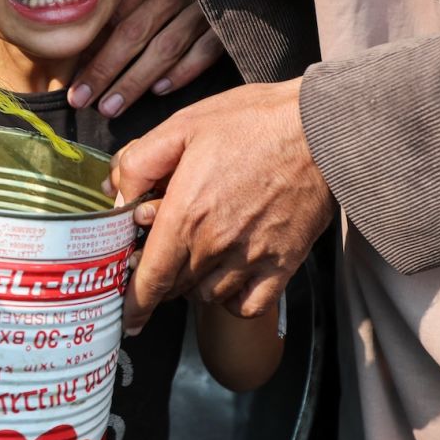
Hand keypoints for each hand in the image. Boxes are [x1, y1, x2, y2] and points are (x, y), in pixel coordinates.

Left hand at [68, 0, 224, 117]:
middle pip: (134, 32)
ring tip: (109, 107)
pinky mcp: (230, 23)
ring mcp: (207, 4)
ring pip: (165, 49)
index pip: (118, 12)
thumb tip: (92, 44)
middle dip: (104, 70)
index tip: (74, 76)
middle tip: (80, 99)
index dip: (94, 47)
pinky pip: (202, 53)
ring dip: (135, 81)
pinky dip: (181, 73)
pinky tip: (158, 92)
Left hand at [109, 79, 331, 331]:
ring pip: (207, 296)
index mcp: (186, 213)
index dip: (133, 303)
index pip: (150, 279)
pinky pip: (247, 304)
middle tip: (165, 247)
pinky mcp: (283, 264)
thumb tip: (117, 196)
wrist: (322, 129)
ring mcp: (251, 258)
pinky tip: (230, 275)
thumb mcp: (183, 125)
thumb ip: (140, 162)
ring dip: (195, 284)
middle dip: (162, 276)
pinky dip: (233, 299)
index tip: (126, 317)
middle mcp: (216, 245)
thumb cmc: (254, 122)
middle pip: (175, 287)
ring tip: (199, 253)